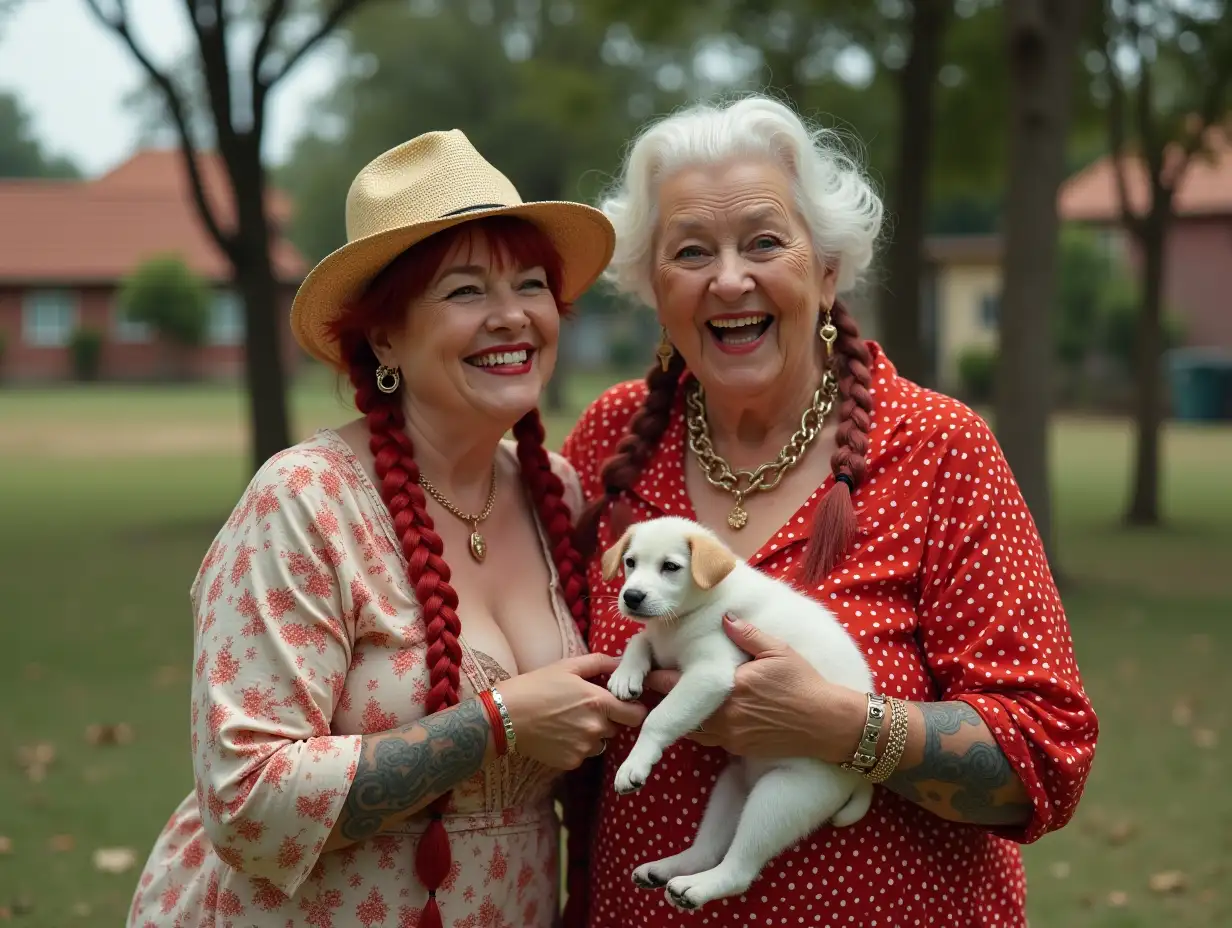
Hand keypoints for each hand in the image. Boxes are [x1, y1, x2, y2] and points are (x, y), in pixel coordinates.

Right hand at [495, 652, 646, 769]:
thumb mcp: (567, 666)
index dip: (632, 709)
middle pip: (617, 728)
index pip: (636, 714)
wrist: (504, 716)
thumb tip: (621, 661)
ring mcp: (584, 747)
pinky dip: (575, 747)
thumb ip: (599, 663)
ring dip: (592, 734)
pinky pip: (583, 754)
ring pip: (600, 742)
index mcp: (599, 702)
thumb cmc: (535, 686)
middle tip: (585, 709)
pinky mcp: (571, 762)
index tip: (622, 705)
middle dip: (607, 719)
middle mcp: (596, 728)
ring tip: (568, 721)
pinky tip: (558, 734)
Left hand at [645, 616, 864, 763]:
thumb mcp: (778, 650)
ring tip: (673, 698)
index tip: (648, 667)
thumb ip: (747, 634)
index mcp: (730, 687)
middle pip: (677, 709)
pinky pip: (709, 738)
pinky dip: (700, 726)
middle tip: (653, 682)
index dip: (659, 675)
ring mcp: (731, 735)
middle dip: (665, 696)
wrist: (827, 723)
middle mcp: (725, 716)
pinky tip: (701, 712)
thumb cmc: (804, 683)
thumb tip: (724, 617)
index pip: (678, 684)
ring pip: (690, 727)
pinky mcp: (738, 748)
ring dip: (681, 714)